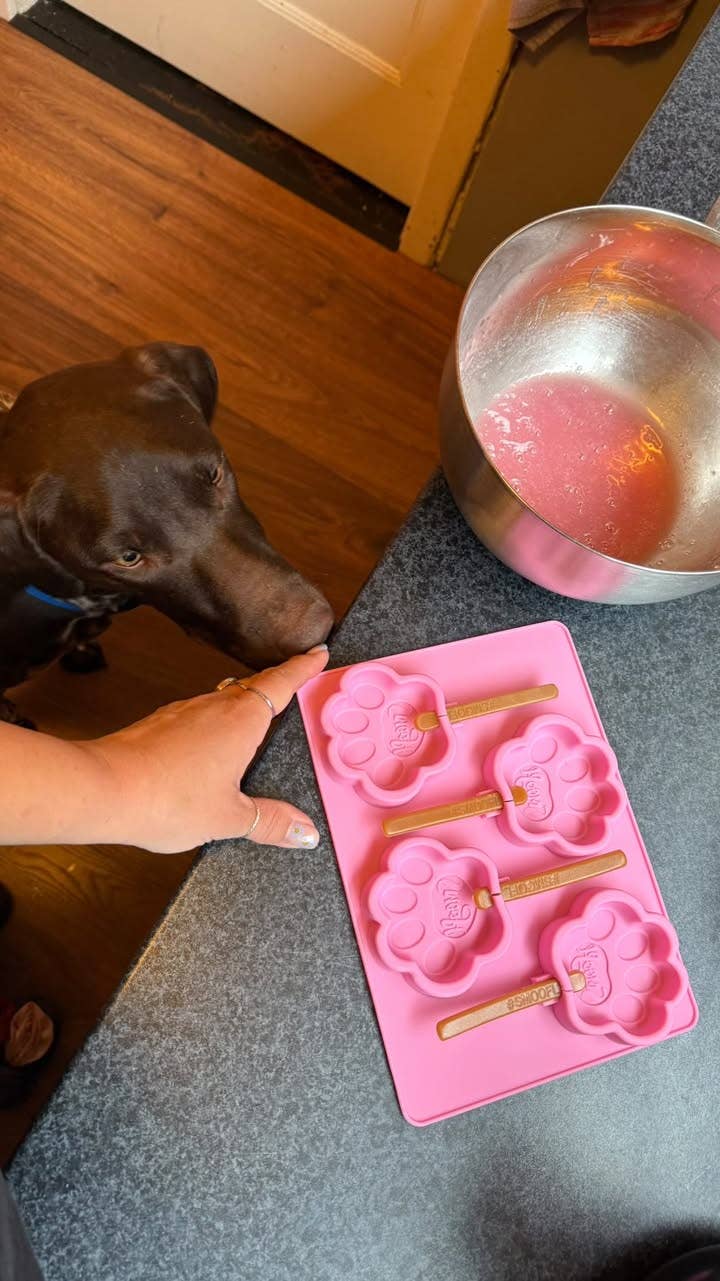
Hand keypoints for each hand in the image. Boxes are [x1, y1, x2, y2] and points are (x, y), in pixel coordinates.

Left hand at [83, 646, 328, 853]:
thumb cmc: (167, 798)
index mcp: (242, 720)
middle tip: (294, 683)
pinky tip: (207, 748)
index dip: (302, 668)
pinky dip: (211, 724)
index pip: (281, 683)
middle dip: (275, 684)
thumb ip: (270, 822)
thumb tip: (304, 831)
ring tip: (254, 721)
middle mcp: (213, 706)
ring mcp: (182, 711)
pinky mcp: (158, 723)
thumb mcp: (228, 818)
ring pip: (222, 699)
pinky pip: (196, 716)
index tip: (318, 653)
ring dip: (241, 704)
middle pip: (253, 686)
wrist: (101, 788)